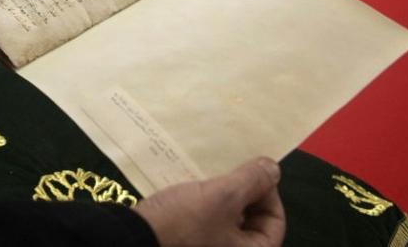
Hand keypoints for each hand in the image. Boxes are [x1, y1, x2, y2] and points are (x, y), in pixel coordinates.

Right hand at [134, 157, 284, 246]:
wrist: (132, 237)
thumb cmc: (184, 223)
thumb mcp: (223, 196)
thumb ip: (253, 180)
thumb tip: (273, 168)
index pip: (275, 223)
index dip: (268, 193)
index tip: (250, 173)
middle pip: (251, 221)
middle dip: (243, 192)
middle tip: (231, 169)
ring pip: (226, 219)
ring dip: (223, 195)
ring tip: (213, 173)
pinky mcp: (188, 241)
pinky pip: (206, 222)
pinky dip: (204, 204)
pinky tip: (194, 184)